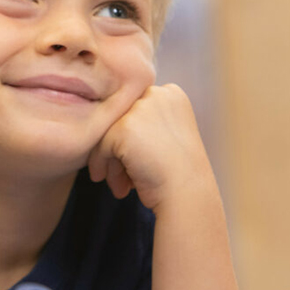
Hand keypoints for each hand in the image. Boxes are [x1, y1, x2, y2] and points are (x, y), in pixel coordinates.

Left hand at [88, 84, 212, 211]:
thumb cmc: (180, 174)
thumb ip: (145, 124)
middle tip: (126, 177)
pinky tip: (117, 186)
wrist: (188, 194)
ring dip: (112, 161)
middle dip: (120, 150)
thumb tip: (110, 129)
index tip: (137, 161)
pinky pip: (101, 146)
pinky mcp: (124, 127)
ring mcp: (140, 109)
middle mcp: (157, 94)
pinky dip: (103, 166)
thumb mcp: (168, 137)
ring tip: (121, 185)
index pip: (136, 110)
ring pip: (109, 133)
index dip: (134, 139)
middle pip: (121, 119)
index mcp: (172, 94)